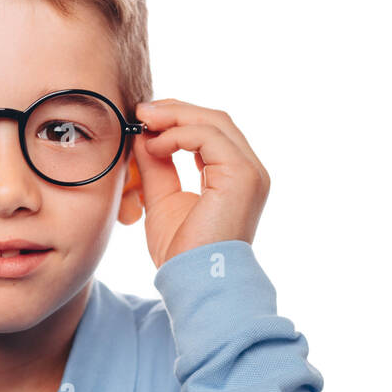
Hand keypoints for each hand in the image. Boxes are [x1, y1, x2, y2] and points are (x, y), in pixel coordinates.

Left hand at [127, 99, 269, 268]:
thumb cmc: (181, 252)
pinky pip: (209, 137)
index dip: (177, 119)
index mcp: (233, 175)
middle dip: (175, 110)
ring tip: (144, 120)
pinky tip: (155, 145)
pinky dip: (178, 135)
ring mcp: (249, 172)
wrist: (194, 281)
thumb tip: (143, 135)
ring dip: (175, 116)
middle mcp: (248, 170)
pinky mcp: (242, 175)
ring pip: (214, 122)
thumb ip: (157, 166)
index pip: (209, 132)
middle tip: (141, 111)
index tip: (143, 119)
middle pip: (215, 119)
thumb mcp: (162, 199)